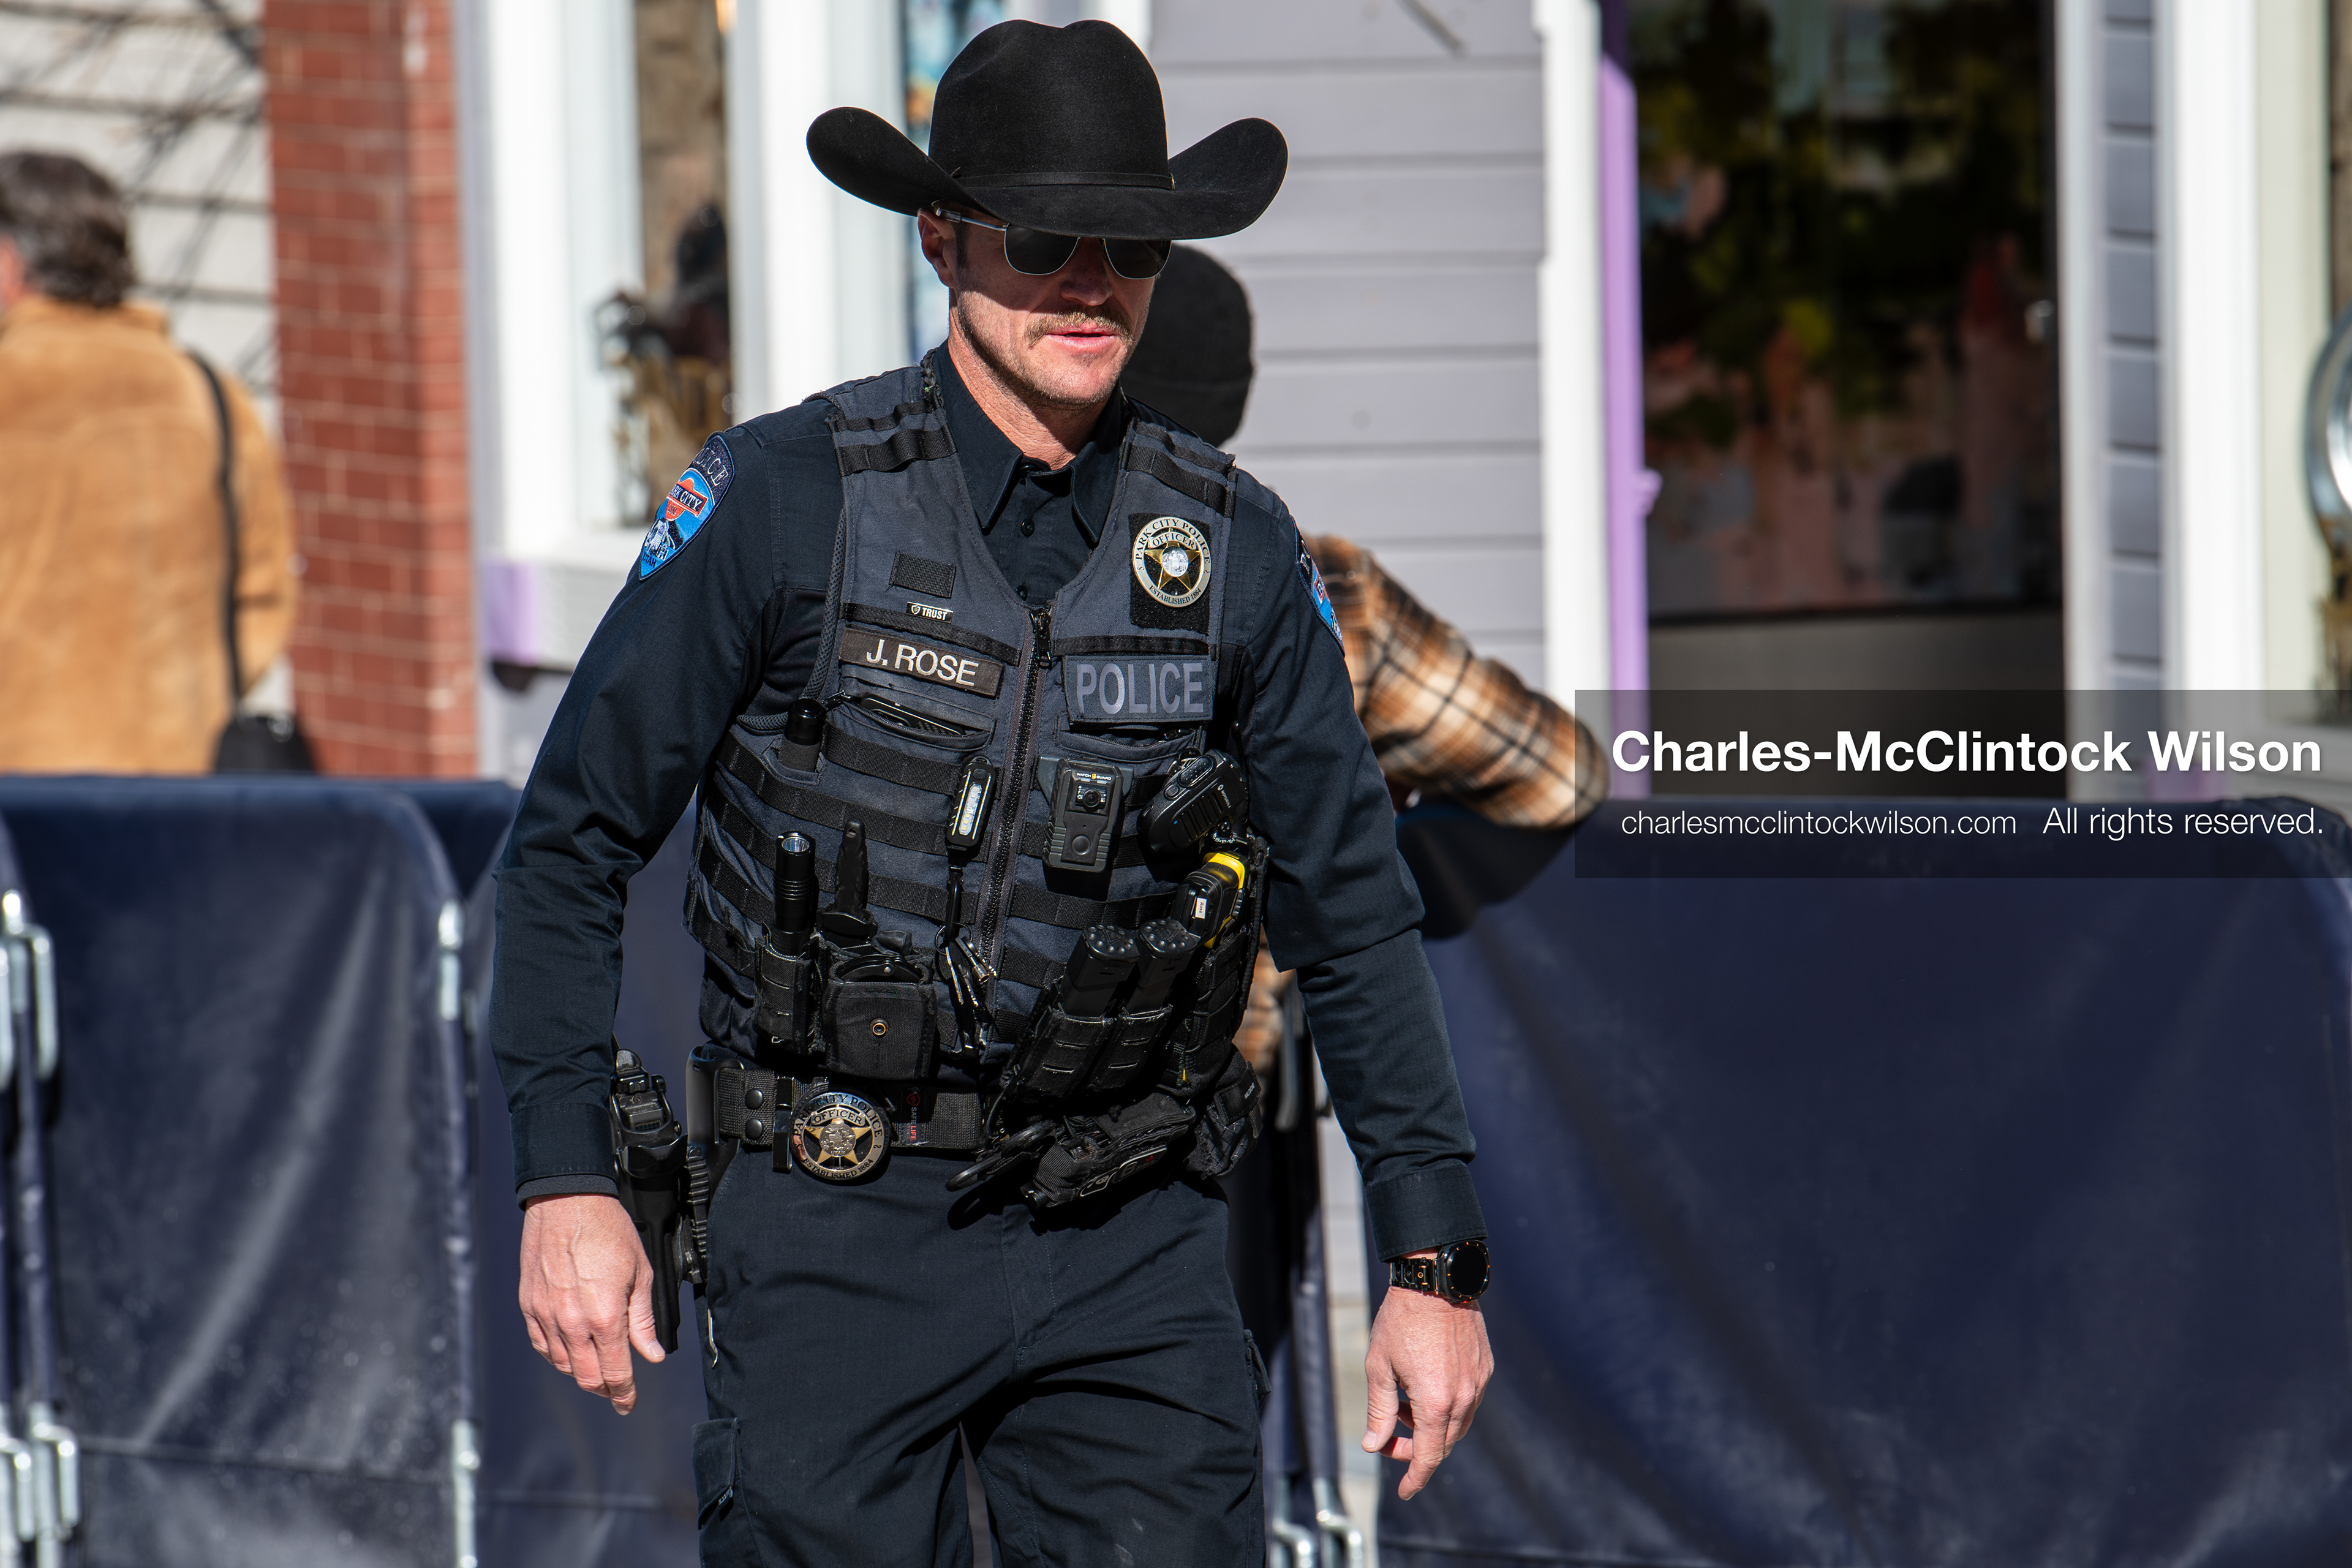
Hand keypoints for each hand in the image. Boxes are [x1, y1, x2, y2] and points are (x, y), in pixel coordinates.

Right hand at [518, 1193, 663, 1413]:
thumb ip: (643, 1320)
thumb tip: (653, 1354)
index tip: (628, 1403)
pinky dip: (556, 1354)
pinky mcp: (529, 1305)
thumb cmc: (608, 1231)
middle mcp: (572, 1322)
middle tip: (615, 1390)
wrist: (567, 1201)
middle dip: (603, 1389)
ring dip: (581, 1372)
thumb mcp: (640, 1273)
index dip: (624, 1393)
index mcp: (604, 1317)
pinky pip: (541, 1344)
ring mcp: (546, 1315)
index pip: (615, 1371)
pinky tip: (569, 1350)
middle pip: (586, 1376)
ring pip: (562, 1364)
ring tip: (596, 1367)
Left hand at [1362, 1252, 1492, 1498]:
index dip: (1415, 1477)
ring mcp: (1478, 1382)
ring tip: (1402, 1403)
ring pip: (1457, 1424)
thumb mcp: (1379, 1366)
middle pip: (1443, 1443)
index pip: (1428, 1456)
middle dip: (1416, 1448)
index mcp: (1435, 1402)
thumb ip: (1378, 1411)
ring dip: (1430, 1426)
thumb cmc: (1401, 1321)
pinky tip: (1423, 1386)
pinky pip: (1468, 1401)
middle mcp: (1463, 1398)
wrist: (1436, 1279)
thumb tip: (1373, 1445)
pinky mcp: (1485, 1367)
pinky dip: (1446, 1406)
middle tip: (1389, 1437)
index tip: (1405, 1491)